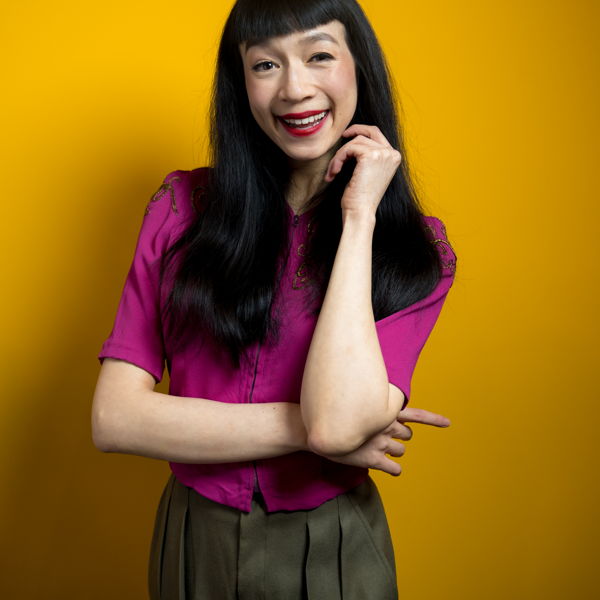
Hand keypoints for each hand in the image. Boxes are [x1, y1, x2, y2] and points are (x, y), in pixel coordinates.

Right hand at [321, 406, 450, 475]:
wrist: (313, 427)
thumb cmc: (334, 413)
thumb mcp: (355, 402)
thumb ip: (372, 403)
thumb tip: (383, 405)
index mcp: (384, 410)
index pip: (415, 415)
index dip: (434, 420)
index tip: (448, 423)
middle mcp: (385, 426)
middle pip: (407, 435)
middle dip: (399, 435)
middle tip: (384, 434)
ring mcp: (379, 443)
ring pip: (401, 451)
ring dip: (393, 450)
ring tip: (376, 447)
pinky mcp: (372, 459)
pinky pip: (394, 468)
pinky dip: (392, 468)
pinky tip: (384, 466)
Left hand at [324, 124, 401, 216]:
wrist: (360, 212)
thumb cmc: (361, 197)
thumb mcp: (368, 172)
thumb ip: (368, 156)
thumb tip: (353, 138)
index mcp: (393, 157)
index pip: (377, 134)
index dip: (362, 130)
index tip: (347, 135)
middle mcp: (391, 153)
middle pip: (368, 133)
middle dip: (351, 135)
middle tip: (340, 139)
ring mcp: (382, 153)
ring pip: (354, 142)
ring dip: (340, 156)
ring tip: (334, 171)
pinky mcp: (370, 156)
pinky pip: (348, 148)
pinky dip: (338, 159)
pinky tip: (334, 173)